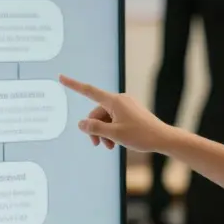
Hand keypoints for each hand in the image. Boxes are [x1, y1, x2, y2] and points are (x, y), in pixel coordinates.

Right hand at [59, 75, 173, 152]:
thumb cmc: (141, 135)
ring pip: (106, 118)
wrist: (163, 138)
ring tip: (110, 147)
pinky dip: (112, 130)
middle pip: (97, 113)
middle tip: (99, 145)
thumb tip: (81, 123)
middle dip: (95, 129)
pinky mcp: (131, 112)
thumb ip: (95, 128)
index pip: (89, 91)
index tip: (61, 77)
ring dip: (104, 132)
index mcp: (114, 101)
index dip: (73, 85)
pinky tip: (117, 142)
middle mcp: (120, 100)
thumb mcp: (114, 134)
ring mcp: (126, 106)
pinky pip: (115, 119)